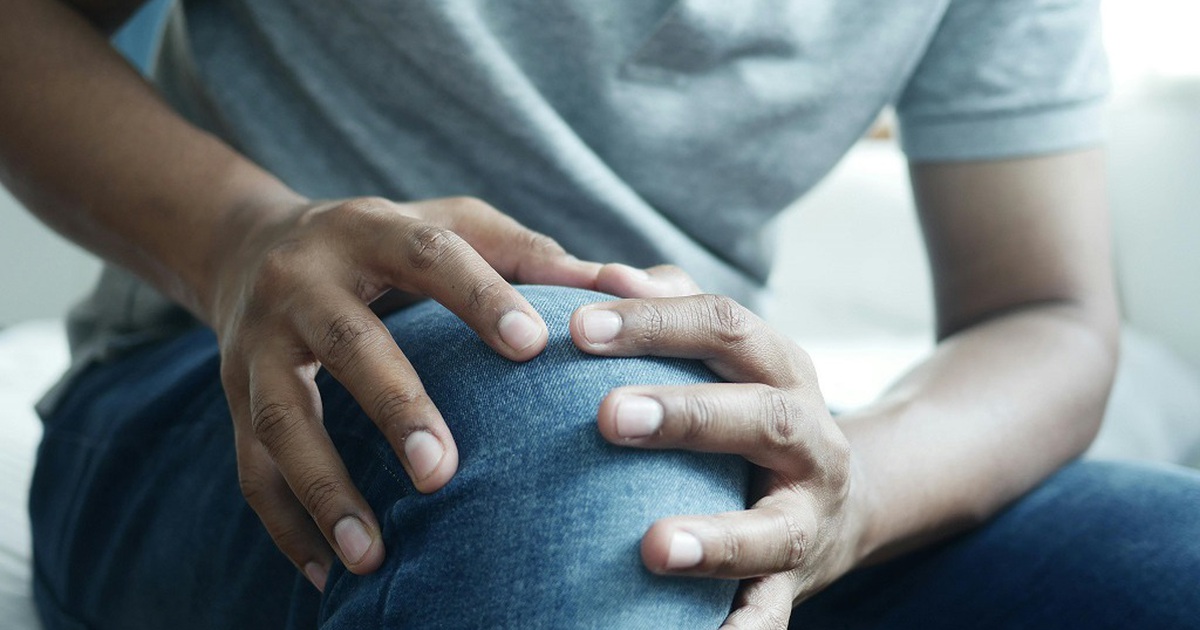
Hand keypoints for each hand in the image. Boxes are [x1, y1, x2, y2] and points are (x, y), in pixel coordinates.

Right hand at [210, 196, 604, 589]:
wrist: (251, 247)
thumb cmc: (385, 246)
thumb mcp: (449, 228)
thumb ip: (530, 255)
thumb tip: (630, 286)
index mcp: (369, 230)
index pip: (428, 255)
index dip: (479, 296)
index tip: (533, 346)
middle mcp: (303, 283)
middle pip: (348, 344)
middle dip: (396, 408)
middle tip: (444, 472)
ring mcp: (258, 344)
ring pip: (284, 420)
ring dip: (326, 490)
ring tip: (371, 556)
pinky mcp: (233, 397)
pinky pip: (250, 468)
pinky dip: (288, 526)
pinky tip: (328, 576)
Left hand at [570, 287, 867, 628]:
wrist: (845, 500)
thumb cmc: (750, 412)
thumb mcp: (729, 356)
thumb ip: (670, 310)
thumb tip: (603, 275)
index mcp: (782, 369)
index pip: (726, 326)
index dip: (656, 322)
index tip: (578, 327)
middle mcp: (809, 439)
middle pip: (763, 416)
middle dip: (688, 416)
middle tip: (607, 416)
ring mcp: (808, 517)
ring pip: (774, 530)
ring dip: (716, 538)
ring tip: (651, 547)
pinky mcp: (795, 582)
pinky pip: (771, 615)